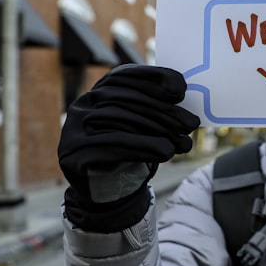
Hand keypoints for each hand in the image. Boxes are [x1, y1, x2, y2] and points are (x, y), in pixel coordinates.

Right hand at [58, 64, 199, 231]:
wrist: (106, 190)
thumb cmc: (130, 151)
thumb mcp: (144, 126)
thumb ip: (158, 108)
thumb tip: (179, 90)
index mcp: (99, 91)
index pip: (125, 76)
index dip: (152, 78)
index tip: (180, 90)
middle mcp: (82, 105)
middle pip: (125, 101)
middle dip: (163, 112)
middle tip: (192, 124)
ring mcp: (73, 130)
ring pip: (119, 123)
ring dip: (157, 132)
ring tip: (183, 144)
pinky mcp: (73, 155)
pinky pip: (111, 147)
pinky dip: (143, 148)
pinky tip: (165, 153)